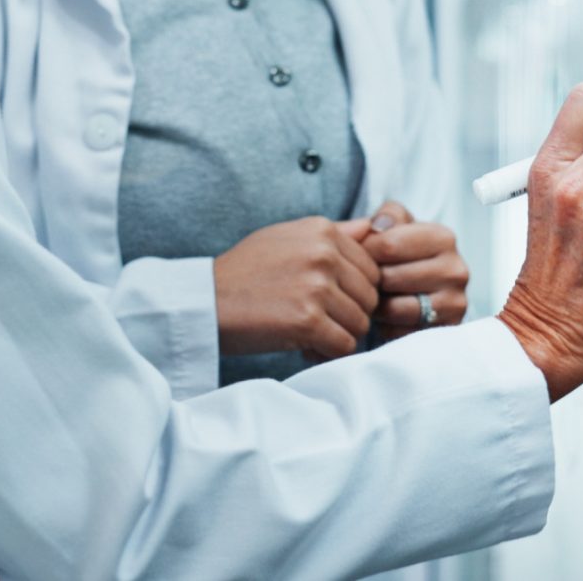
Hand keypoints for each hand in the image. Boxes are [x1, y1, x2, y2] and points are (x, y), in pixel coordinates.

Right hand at [213, 216, 382, 360]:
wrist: (205, 301)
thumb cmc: (246, 271)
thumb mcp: (288, 237)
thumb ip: (335, 234)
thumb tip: (376, 229)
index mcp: (323, 230)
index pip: (371, 268)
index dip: (354, 291)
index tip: (331, 302)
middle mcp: (324, 254)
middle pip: (370, 297)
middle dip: (350, 315)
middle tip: (320, 322)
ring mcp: (317, 287)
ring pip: (360, 323)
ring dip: (339, 335)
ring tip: (310, 334)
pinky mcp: (307, 321)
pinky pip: (344, 346)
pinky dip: (328, 353)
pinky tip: (305, 347)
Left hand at [359, 200, 468, 343]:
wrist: (420, 289)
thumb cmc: (402, 253)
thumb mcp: (395, 225)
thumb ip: (383, 217)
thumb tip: (377, 226)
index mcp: (443, 238)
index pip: (387, 245)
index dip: (363, 251)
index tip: (360, 255)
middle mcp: (456, 270)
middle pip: (389, 277)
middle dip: (370, 280)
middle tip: (367, 280)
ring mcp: (454, 303)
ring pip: (393, 308)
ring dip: (376, 305)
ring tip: (376, 296)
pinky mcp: (445, 331)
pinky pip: (400, 333)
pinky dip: (387, 326)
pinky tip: (389, 316)